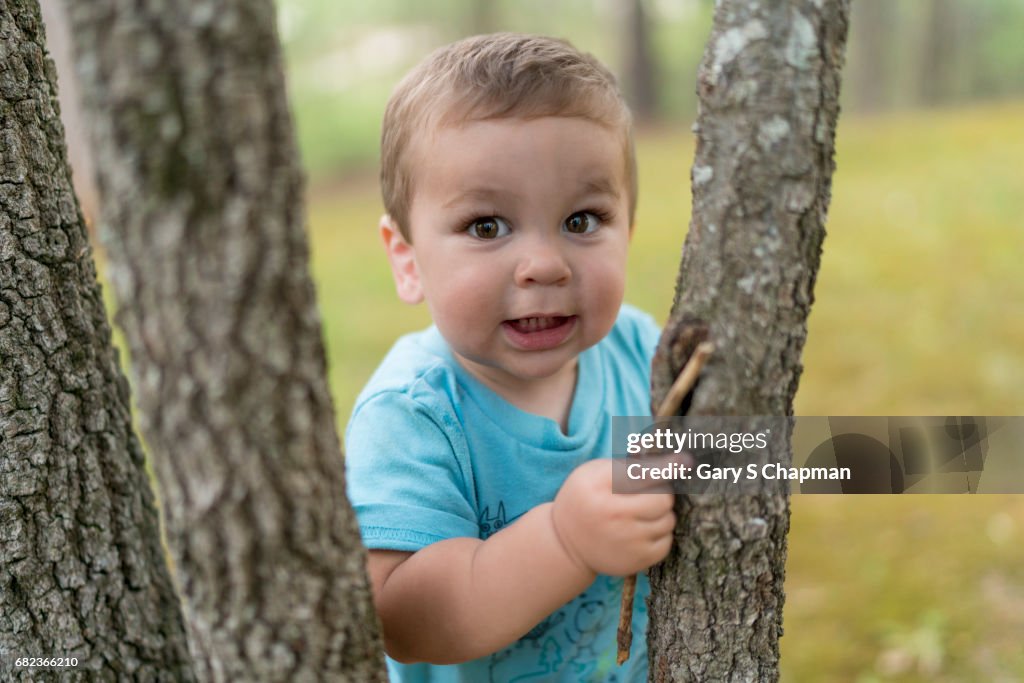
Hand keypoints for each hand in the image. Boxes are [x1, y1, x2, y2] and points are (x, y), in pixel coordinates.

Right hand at [550, 453, 687, 576]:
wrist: (565, 545)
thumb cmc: (584, 500)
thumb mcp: (592, 473)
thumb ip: (627, 463)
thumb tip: (676, 461)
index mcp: (601, 489)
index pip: (647, 473)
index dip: (670, 465)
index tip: (686, 460)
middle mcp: (615, 516)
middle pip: (664, 498)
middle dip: (660, 492)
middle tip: (646, 493)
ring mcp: (628, 542)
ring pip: (669, 520)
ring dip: (661, 513)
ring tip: (641, 513)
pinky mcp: (637, 561)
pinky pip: (667, 541)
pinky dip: (660, 534)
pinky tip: (642, 530)